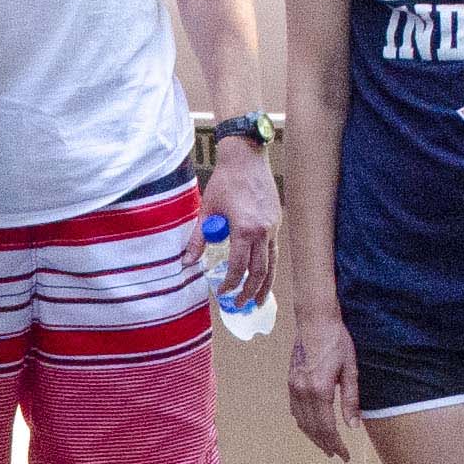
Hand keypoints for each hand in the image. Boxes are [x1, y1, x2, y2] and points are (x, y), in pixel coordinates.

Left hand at [201, 141, 278, 309]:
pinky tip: (265, 277)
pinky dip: (270, 268)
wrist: (247, 158)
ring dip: (265, 286)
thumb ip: (199, 238)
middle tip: (238, 305)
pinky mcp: (277, 222)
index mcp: (245, 229)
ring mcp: (273, 227)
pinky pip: (275, 252)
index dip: (229, 283)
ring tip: (258, 302)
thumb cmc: (225, 181)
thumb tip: (187, 261)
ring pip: (272, 264)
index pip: (239, 267)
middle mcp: (263, 231)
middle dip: (249, 292)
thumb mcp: (207, 210)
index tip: (221, 292)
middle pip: (259, 272)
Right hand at [286, 317, 357, 459]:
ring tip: (325, 445)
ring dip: (312, 436)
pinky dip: (303, 423)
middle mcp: (302, 392)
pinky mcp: (290, 382)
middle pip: (312, 428)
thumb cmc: (337, 341)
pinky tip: (310, 426)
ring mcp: (293, 387)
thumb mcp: (350, 370)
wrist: (314, 321)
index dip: (336, 445)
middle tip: (336, 455)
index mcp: (319, 391)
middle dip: (324, 444)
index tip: (344, 456)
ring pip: (301, 421)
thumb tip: (353, 426)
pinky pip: (294, 410)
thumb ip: (351, 400)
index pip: (327, 428)